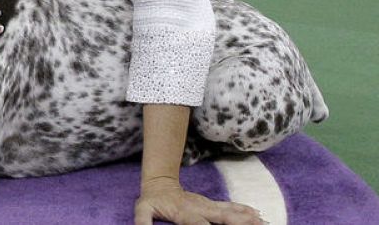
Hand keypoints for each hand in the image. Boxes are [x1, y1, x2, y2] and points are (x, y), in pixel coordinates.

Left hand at [134, 177, 264, 224]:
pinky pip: (230, 208)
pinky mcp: (211, 205)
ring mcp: (207, 205)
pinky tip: (257, 215)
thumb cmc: (151, 201)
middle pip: (221, 217)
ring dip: (246, 217)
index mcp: (183, 212)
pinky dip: (244, 211)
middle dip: (237, 222)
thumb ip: (143, 220)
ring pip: (229, 211)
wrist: (159, 184)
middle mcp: (199, 208)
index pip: (197, 224)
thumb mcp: (142, 209)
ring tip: (263, 222)